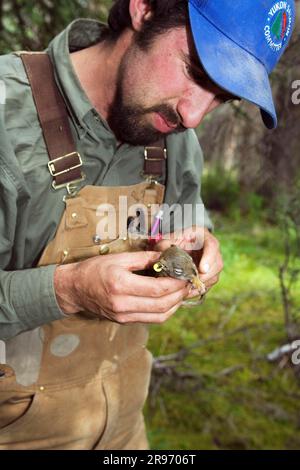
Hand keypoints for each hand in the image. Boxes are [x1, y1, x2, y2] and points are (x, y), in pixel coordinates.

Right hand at [54, 251, 189, 323]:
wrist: (73, 289)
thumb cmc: (93, 270)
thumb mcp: (118, 258)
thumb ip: (144, 258)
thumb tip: (166, 257)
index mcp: (121, 286)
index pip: (157, 289)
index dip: (176, 283)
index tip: (185, 275)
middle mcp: (123, 305)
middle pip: (162, 305)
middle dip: (179, 295)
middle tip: (188, 283)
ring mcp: (123, 316)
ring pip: (159, 316)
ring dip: (175, 305)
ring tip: (181, 291)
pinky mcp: (124, 321)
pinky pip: (151, 319)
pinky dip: (164, 311)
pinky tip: (169, 300)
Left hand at [155, 226, 222, 290]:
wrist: (178, 247)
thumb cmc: (174, 241)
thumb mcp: (168, 239)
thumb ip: (165, 245)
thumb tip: (162, 255)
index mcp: (204, 237)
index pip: (212, 245)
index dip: (209, 258)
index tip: (202, 269)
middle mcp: (212, 251)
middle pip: (217, 264)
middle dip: (205, 276)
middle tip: (191, 282)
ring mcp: (213, 264)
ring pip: (214, 276)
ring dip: (201, 284)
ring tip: (187, 289)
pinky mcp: (209, 276)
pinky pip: (208, 285)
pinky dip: (198, 290)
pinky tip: (187, 292)